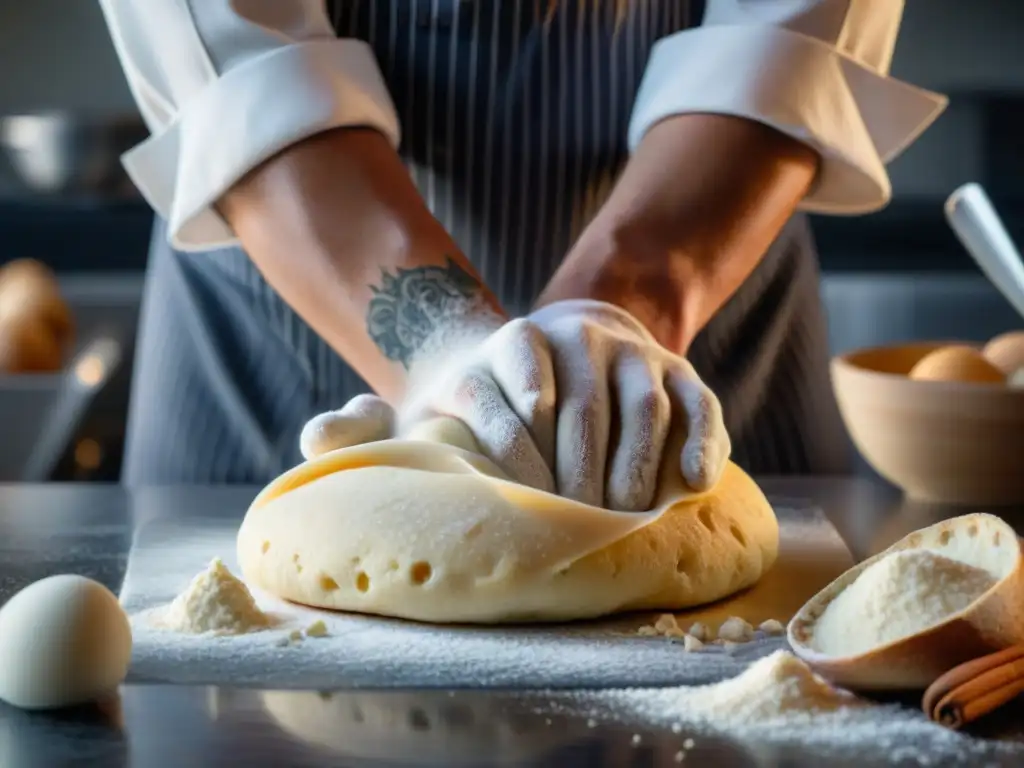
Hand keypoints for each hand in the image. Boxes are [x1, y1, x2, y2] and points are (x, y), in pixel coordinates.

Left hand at [299, 300, 729, 510]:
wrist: (555, 346)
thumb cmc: (480, 404)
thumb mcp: (425, 407)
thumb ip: (365, 427)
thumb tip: (313, 439)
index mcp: (500, 348)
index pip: (505, 384)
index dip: (513, 442)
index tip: (520, 491)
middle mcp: (569, 337)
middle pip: (581, 401)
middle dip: (578, 466)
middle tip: (573, 523)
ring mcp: (627, 350)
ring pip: (642, 400)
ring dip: (636, 461)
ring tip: (622, 515)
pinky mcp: (674, 366)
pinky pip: (698, 400)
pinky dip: (700, 440)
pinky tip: (691, 484)